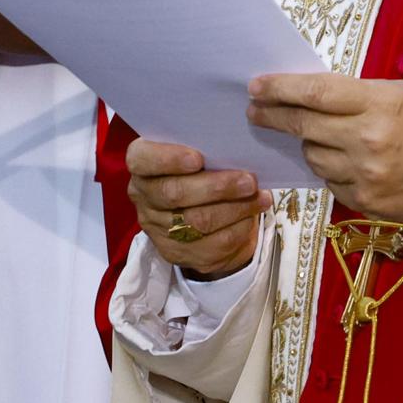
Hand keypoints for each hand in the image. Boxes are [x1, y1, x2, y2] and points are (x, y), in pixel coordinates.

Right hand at [126, 139, 272, 279]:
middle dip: (216, 187)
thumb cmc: (203, 169)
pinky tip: (253, 216)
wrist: (205, 210)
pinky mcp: (177, 253)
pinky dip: (238, 229)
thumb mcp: (199, 152)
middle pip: (174, 193)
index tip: (198, 158)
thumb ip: (207, 149)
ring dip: (234, 209)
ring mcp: (158, 229)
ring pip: (197, 222)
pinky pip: (211, 244)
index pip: (143, 159)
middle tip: (249, 181)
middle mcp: (144, 197)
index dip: (168, 159)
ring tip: (260, 197)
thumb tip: (236, 148)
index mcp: (142, 164)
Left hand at [245, 73, 402, 225]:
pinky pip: (329, 181)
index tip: (256, 86)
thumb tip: (308, 94)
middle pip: (304, 126)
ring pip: (312, 156)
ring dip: (309, 144)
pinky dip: (330, 169)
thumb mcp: (402, 94)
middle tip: (256, 110)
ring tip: (322, 136)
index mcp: (380, 104)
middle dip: (274, 116)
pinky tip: (346, 161)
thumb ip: (357, 94)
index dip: (280, 89)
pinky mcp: (366, 202)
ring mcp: (366, 175)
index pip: (316, 93)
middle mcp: (368, 140)